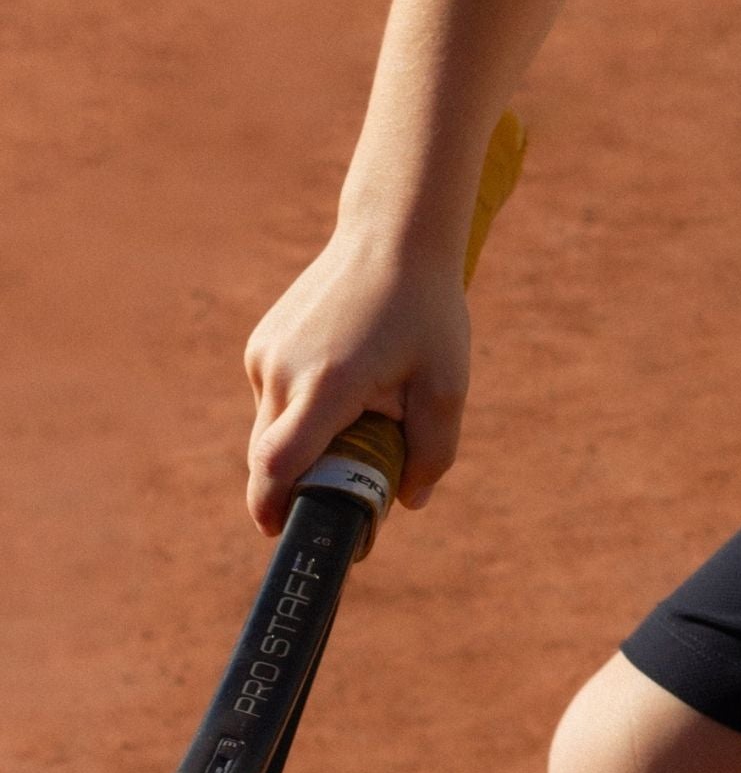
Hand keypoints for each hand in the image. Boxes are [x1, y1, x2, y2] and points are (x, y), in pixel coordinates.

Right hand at [243, 232, 470, 535]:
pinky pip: (275, 399)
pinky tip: (349, 386)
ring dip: (307, 445)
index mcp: (325, 386)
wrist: (392, 238)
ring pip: (272, 429)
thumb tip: (409, 501)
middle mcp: (281, 371)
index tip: (286, 534)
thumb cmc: (427, 314)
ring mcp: (265, 354)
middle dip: (300, 486)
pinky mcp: (262, 343)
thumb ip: (431, 451)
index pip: (277, 466)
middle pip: (271, 457)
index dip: (275, 508)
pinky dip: (303, 414)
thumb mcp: (446, 386)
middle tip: (349, 492)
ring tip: (366, 417)